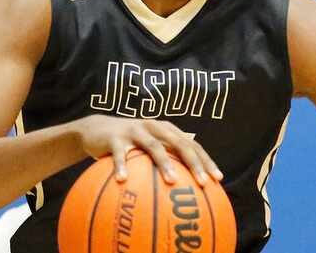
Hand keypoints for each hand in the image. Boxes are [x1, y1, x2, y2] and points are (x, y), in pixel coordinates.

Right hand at [73, 114, 222, 185]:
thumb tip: (185, 189)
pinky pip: (120, 153)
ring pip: (153, 146)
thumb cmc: (130, 144)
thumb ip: (166, 161)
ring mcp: (135, 130)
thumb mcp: (149, 149)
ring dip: (164, 163)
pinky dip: (122, 166)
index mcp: (167, 130)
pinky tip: (123, 181)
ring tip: (172, 182)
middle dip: (193, 163)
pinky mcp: (114, 137)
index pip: (192, 144)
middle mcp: (154, 127)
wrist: (97, 129)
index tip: (218, 178)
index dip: (206, 160)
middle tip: (202, 182)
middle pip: (179, 143)